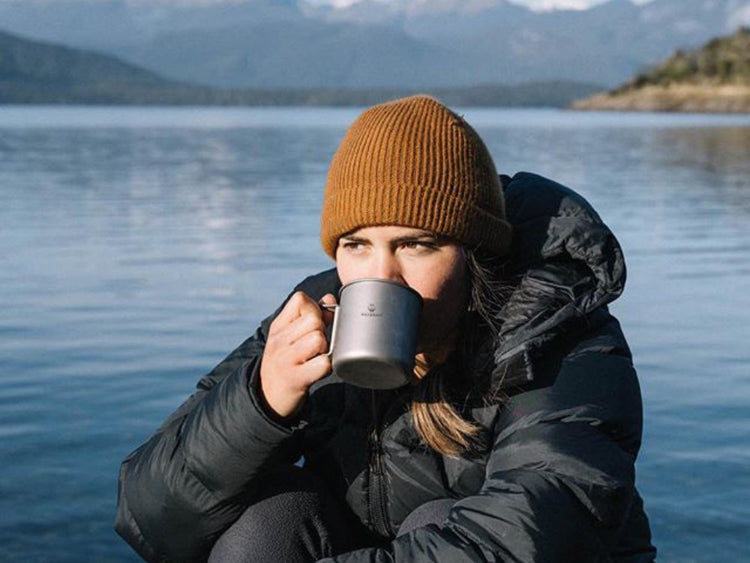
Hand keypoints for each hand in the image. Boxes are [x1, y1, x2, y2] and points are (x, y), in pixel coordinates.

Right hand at [259, 292, 335, 417]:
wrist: (268, 397)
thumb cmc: (286, 361)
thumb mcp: (291, 336)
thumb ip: (312, 315)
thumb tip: (330, 299)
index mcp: (278, 326)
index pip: (301, 300)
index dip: (315, 308)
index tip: (314, 324)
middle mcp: (279, 341)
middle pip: (314, 319)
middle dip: (322, 330)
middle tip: (316, 346)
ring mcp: (286, 359)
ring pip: (319, 339)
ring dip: (324, 349)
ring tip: (316, 357)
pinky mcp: (296, 379)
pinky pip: (323, 363)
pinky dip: (326, 367)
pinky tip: (318, 370)